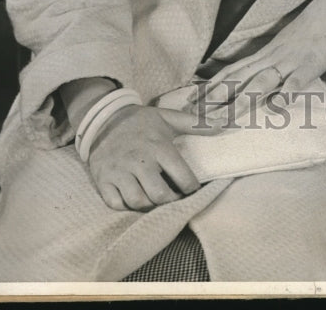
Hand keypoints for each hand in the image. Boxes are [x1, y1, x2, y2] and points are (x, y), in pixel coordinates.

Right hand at [87, 104, 216, 211]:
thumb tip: (223, 126)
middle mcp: (138, 160)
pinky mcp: (103, 179)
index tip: (192, 190)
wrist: (103, 118)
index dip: (191, 188)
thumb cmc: (140, 121)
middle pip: (159, 194)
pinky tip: (134, 199)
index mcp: (158, 146)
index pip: (182, 176)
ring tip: (156, 199)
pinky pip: (115, 203)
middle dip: (171, 201)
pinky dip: (126, 206)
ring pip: (137, 201)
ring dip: (150, 206)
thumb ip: (195, 124)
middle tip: (175, 199)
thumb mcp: (167, 118)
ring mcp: (118, 171)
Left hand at [197, 0, 325, 122]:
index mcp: (263, 55)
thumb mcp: (281, 48)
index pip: (230, 72)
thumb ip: (265, 64)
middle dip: (216, 98)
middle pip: (239, 79)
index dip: (209, 87)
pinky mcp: (311, 65)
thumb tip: (248, 82)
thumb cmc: (307, 33)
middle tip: (196, 115)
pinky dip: (286, 93)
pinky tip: (276, 107)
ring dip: (243, 100)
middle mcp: (271, 58)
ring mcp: (290, 62)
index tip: (189, 102)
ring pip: (262, 81)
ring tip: (226, 118)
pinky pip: (297, 81)